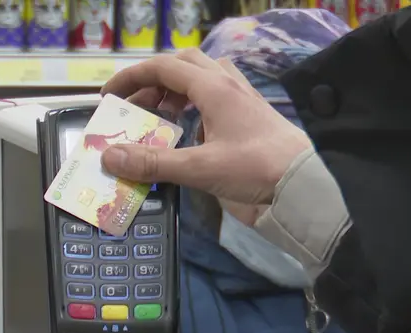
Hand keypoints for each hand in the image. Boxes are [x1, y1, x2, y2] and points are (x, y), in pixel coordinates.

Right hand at [100, 49, 312, 204]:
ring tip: (154, 120)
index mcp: (214, 88)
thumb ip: (153, 162)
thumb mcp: (200, 168)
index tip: (108, 97)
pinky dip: (191, 111)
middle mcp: (226, 88)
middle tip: (133, 108)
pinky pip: (213, 103)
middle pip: (182, 67)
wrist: (302, 187)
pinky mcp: (246, 122)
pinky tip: (183, 136)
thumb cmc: (256, 169)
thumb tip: (109, 157)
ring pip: (199, 82)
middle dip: (152, 83)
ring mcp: (239, 103)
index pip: (163, 68)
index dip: (131, 78)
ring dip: (172, 95)